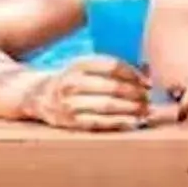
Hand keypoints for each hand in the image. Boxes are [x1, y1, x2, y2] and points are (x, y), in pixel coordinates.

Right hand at [29, 56, 148, 132]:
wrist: (39, 95)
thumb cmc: (74, 79)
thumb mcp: (86, 66)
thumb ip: (113, 68)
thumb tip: (148, 75)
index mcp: (78, 64)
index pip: (113, 66)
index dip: (134, 74)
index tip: (147, 81)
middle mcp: (72, 83)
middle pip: (112, 87)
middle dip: (136, 93)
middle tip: (149, 97)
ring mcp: (70, 103)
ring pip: (108, 106)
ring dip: (132, 109)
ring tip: (145, 110)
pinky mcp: (70, 122)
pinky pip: (100, 122)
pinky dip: (120, 122)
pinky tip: (133, 122)